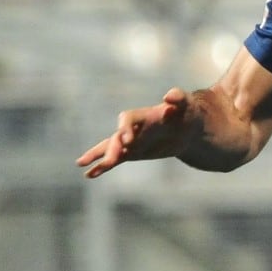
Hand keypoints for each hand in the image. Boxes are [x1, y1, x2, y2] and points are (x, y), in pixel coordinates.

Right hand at [77, 88, 191, 177]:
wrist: (189, 128)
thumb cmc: (188, 112)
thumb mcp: (187, 103)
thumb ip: (178, 97)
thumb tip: (169, 96)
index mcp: (143, 115)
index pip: (127, 119)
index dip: (125, 128)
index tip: (127, 140)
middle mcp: (132, 128)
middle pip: (117, 138)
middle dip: (112, 149)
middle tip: (110, 162)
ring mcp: (130, 141)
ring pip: (110, 148)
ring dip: (98, 156)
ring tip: (82, 165)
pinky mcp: (132, 153)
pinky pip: (115, 160)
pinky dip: (102, 167)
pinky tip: (89, 175)